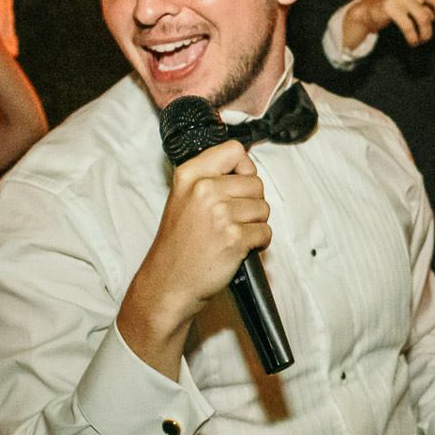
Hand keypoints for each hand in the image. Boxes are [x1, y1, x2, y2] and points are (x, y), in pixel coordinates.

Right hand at [122, 140, 269, 349]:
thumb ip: (210, 178)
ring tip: (231, 235)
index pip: (234, 151)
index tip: (239, 184)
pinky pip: (265, 232)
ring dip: (255, 224)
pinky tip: (237, 249)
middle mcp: (204, 189)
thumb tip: (246, 166)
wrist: (168, 283)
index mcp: (190, 175)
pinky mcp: (234, 237)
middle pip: (256, 182)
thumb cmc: (178, 247)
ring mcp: (219, 213)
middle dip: (251, 203)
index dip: (244, 168)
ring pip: (264, 208)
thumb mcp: (183, 199)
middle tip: (232, 219)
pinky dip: (258, 243)